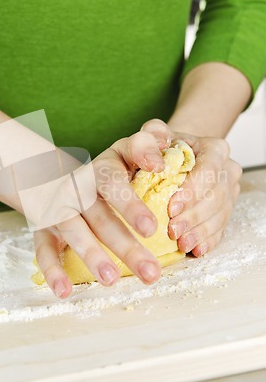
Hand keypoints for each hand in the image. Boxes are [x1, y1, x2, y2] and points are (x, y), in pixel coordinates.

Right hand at [34, 120, 172, 297]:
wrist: (56, 173)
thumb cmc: (107, 172)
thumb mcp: (125, 153)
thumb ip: (146, 147)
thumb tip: (164, 146)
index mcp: (102, 170)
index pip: (113, 181)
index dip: (130, 202)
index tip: (151, 227)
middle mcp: (78, 188)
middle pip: (100, 215)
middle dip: (125, 244)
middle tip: (151, 269)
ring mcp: (58, 209)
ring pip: (74, 231)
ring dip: (92, 255)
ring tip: (112, 280)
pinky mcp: (43, 229)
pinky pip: (43, 249)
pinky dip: (52, 270)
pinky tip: (64, 291)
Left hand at [165, 134, 241, 256]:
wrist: (173, 157)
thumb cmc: (163, 147)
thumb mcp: (153, 134)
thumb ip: (152, 133)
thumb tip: (157, 149)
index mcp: (215, 149)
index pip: (209, 169)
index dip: (192, 191)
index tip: (171, 206)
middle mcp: (228, 170)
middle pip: (216, 196)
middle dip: (193, 216)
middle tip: (172, 230)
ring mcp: (229, 192)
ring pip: (220, 215)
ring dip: (200, 232)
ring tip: (180, 243)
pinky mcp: (225, 211)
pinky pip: (221, 229)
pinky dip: (207, 240)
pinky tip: (196, 249)